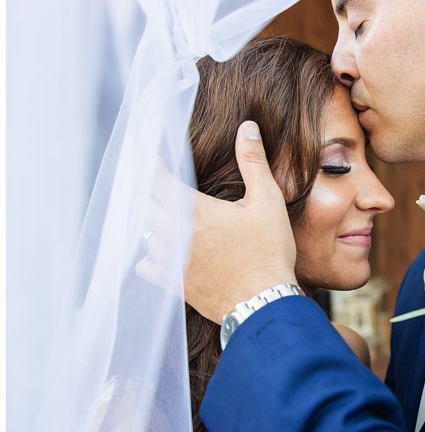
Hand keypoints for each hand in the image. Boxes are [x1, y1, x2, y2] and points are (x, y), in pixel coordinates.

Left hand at [139, 121, 296, 322]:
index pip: (158, 181)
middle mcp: (176, 235)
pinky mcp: (175, 284)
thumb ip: (253, 162)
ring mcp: (172, 261)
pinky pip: (147, 266)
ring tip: (164, 215)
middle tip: (158, 184)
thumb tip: (246, 128)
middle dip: (151, 192)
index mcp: (195, 211)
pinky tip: (161, 252)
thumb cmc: (269, 251)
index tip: (153, 159)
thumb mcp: (267, 201)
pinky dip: (149, 256)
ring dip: (154, 223)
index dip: (153, 168)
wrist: (264, 303)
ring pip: (147, 234)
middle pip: (147, 206)